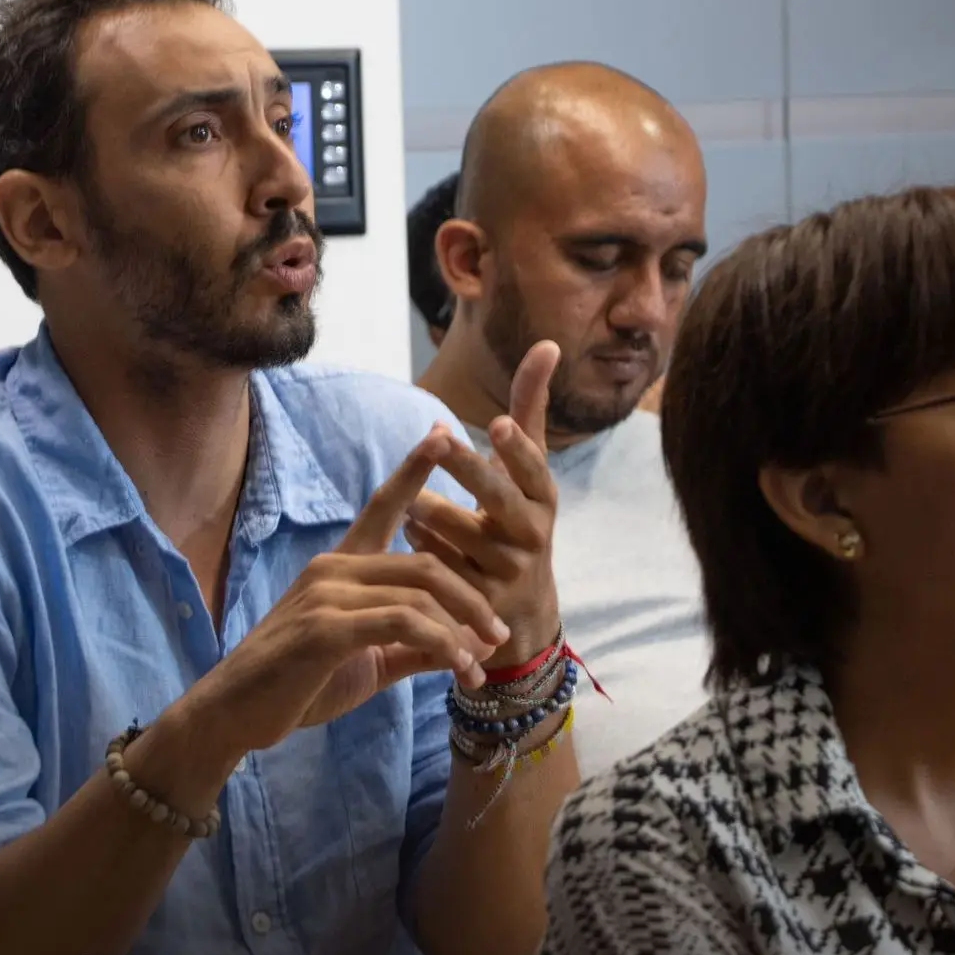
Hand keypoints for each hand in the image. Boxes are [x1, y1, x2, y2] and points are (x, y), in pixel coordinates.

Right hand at [171, 426, 512, 755]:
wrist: (236, 715)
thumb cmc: (296, 687)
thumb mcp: (368, 662)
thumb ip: (413, 647)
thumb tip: (467, 646)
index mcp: (340, 567)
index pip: (382, 506)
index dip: (413, 470)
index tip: (442, 433)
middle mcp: (333, 568)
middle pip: (425, 560)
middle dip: (472, 597)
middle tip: (499, 634)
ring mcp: (327, 593)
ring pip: (419, 591)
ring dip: (462, 630)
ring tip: (480, 667)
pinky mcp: (326, 627)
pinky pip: (403, 622)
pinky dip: (441, 645)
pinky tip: (458, 669)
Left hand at [404, 340, 561, 660]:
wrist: (521, 610)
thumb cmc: (517, 519)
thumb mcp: (527, 471)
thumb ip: (530, 410)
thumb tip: (546, 343)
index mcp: (543, 499)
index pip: (534, 469)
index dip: (517, 449)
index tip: (496, 423)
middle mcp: (533, 535)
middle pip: (499, 499)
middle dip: (469, 468)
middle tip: (439, 436)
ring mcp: (508, 572)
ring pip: (463, 534)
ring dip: (434, 513)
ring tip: (413, 500)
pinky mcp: (480, 604)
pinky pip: (445, 569)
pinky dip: (426, 548)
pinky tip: (408, 535)